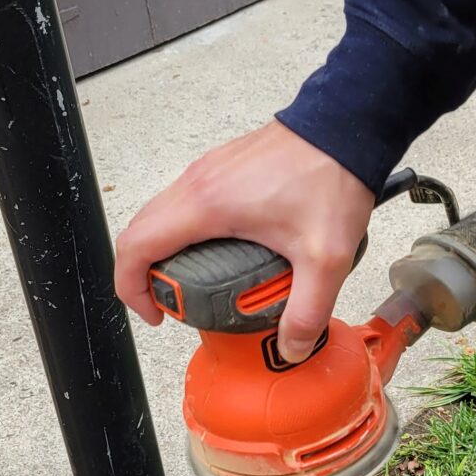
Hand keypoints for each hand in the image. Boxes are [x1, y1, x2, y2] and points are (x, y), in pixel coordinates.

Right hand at [114, 121, 376, 364]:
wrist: (345, 127)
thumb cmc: (330, 177)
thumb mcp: (324, 258)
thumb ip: (307, 310)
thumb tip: (291, 348)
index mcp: (206, 205)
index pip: (136, 246)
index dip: (130, 287)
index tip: (154, 314)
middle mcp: (196, 183)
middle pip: (142, 231)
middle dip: (147, 274)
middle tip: (178, 306)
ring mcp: (207, 171)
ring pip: (162, 215)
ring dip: (167, 252)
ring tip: (201, 285)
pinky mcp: (223, 168)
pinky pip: (186, 203)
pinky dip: (188, 232)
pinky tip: (225, 253)